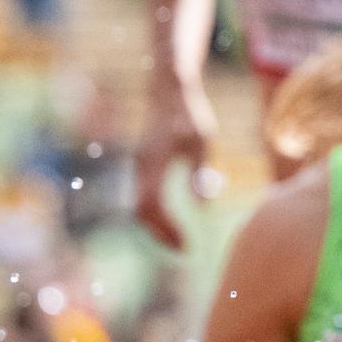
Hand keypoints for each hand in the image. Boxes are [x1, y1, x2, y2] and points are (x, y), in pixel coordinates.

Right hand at [135, 79, 216, 248]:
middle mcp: (140, 168)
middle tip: (185, 250)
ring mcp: (139, 168)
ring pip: (139, 207)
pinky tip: (172, 224)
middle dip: (160, 234)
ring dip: (156, 227)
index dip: (166, 228)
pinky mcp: (143, 167)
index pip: (152, 205)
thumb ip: (199, 172)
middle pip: (141, 212)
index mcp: (153, 162)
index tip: (186, 244)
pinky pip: (143, 198)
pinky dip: (155, 215)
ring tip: (180, 242)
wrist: (169, 92)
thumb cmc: (188, 114)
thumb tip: (202, 207)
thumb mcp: (200, 140)